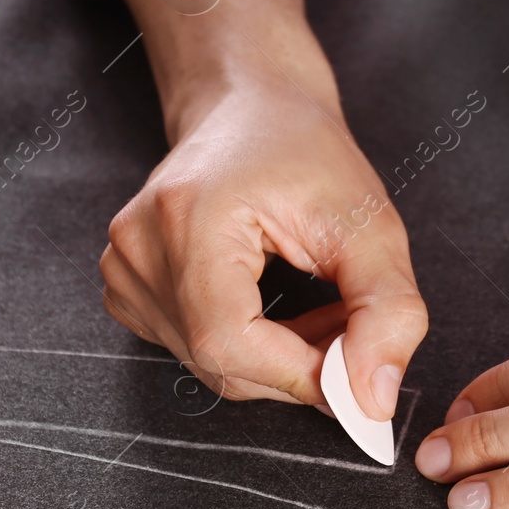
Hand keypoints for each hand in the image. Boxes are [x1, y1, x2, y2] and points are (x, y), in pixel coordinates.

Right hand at [101, 80, 425, 411]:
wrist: (252, 107)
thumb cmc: (307, 152)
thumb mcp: (372, 225)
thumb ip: (385, 314)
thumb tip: (371, 401)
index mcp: (186, 219)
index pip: (231, 344)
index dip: (301, 374)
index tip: (358, 371)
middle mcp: (138, 246)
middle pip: (220, 362)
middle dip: (299, 364)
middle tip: (351, 324)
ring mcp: (122, 268)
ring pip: (210, 364)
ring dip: (278, 356)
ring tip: (318, 304)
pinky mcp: (126, 286)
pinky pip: (193, 349)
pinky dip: (247, 346)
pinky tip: (275, 304)